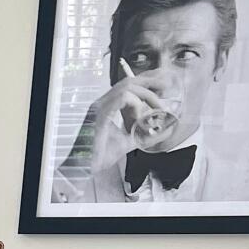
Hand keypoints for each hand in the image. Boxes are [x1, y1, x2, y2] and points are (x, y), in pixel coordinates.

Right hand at [62, 59, 178, 173]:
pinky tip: (140, 119)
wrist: (83, 167)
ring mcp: (100, 106)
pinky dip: (136, 105)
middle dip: (151, 82)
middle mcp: (102, 102)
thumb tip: (163, 130)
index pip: (128, 85)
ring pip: (128, 86)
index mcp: (107, 106)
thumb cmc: (100, 156)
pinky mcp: (101, 113)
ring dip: (146, 95)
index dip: (147, 82)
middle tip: (166, 91)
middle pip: (129, 80)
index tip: (163, 89)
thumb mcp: (128, 142)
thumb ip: (142, 134)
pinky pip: (124, 98)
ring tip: (156, 110)